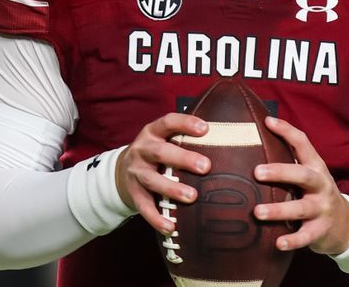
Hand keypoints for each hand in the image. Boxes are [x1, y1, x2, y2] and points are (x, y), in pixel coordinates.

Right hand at [115, 113, 210, 234]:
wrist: (122, 171)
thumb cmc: (157, 153)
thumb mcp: (165, 138)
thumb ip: (186, 137)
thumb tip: (227, 134)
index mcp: (153, 132)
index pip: (168, 122)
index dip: (185, 123)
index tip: (206, 129)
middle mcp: (142, 150)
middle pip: (160, 152)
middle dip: (183, 159)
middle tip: (206, 166)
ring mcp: (136, 172)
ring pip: (152, 180)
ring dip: (172, 188)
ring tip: (192, 197)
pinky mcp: (133, 193)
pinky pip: (144, 207)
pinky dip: (156, 218)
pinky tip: (171, 227)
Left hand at [253, 115, 348, 254]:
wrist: (346, 225)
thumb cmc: (316, 193)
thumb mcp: (309, 173)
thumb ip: (290, 159)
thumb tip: (258, 136)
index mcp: (315, 166)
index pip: (303, 143)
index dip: (286, 131)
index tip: (267, 121)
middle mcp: (320, 185)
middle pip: (302, 175)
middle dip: (280, 173)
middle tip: (257, 172)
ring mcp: (322, 208)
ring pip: (300, 208)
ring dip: (278, 210)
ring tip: (257, 212)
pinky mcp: (320, 231)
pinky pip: (305, 237)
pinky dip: (292, 240)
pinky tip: (277, 243)